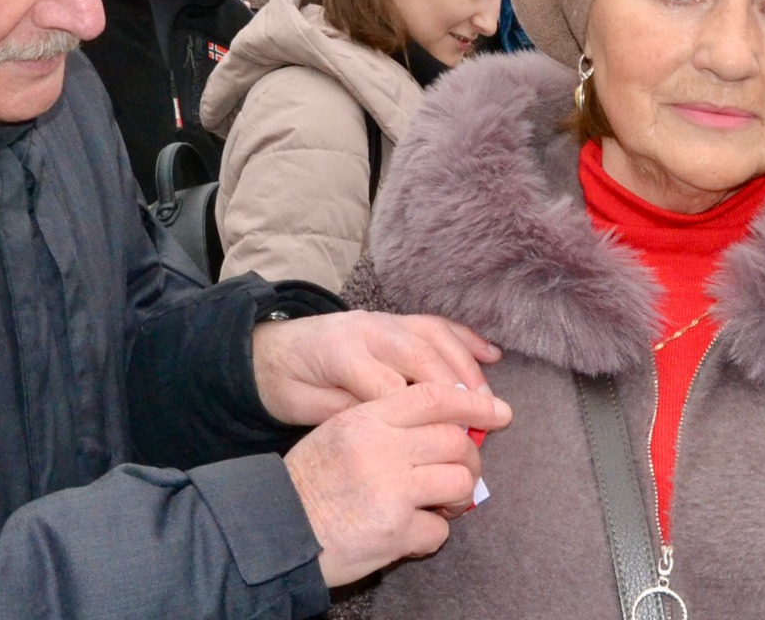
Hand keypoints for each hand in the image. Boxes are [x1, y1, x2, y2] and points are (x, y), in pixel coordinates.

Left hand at [253, 311, 500, 427]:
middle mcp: (366, 330)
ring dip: (467, 368)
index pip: (389, 386)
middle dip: (456, 391)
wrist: (273, 350)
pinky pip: (436, 324)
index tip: (445, 446)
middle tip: (485, 424)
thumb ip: (349, 416)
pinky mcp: (394, 319)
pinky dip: (466, 339)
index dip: (419, 417)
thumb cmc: (291, 387)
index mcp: (341, 354)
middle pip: (421, 357)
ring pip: (434, 337)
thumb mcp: (307, 410)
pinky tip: (491, 356)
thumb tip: (394, 432)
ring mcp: (383, 320)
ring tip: (488, 401)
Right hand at [286, 381, 511, 586]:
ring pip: (459, 481)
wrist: (276, 529)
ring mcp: (390, 490)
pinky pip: (439, 529)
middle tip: (463, 470)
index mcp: (366, 419)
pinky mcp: (394, 530)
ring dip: (458, 497)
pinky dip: (432, 533)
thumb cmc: (309, 482)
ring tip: (443, 504)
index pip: (432, 397)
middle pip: (454, 440)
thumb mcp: (338, 433)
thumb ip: (383, 423)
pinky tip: (412, 532)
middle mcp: (381, 449)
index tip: (497, 410)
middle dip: (469, 457)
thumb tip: (441, 425)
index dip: (471, 403)